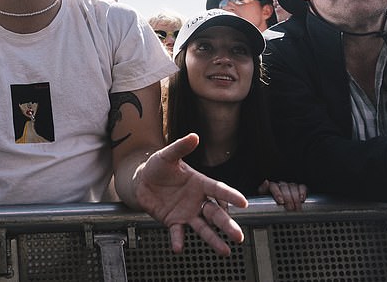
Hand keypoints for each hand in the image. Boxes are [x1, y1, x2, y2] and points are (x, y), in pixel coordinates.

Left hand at [133, 134, 246, 255]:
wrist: (142, 180)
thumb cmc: (158, 166)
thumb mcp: (167, 155)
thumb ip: (180, 147)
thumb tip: (194, 136)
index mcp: (200, 183)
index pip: (219, 189)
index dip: (231, 196)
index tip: (244, 203)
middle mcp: (197, 200)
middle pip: (216, 214)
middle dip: (227, 225)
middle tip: (239, 236)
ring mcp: (187, 213)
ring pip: (203, 227)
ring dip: (213, 239)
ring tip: (225, 251)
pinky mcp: (174, 221)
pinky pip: (178, 232)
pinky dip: (178, 240)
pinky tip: (179, 248)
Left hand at [258, 179, 306, 210]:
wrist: (277, 206)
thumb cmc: (270, 202)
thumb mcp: (264, 197)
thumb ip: (263, 189)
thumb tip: (266, 182)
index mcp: (272, 186)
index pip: (274, 186)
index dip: (277, 193)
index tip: (281, 202)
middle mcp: (281, 185)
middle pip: (285, 187)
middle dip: (288, 198)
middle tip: (290, 208)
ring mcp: (290, 186)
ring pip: (293, 187)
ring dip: (295, 198)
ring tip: (296, 207)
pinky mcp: (299, 188)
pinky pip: (302, 187)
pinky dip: (302, 193)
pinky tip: (302, 199)